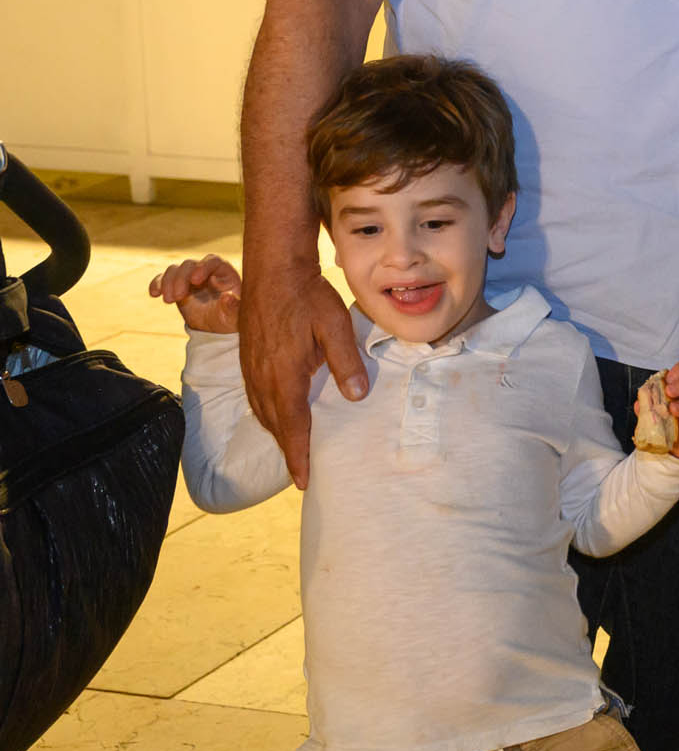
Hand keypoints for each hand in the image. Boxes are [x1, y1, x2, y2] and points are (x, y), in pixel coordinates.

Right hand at [149, 256, 243, 334]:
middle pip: (190, 264)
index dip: (203, 267)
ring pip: (175, 269)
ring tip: (169, 301)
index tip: (195, 280)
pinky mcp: (177, 285)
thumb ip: (234, 307)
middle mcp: (206, 271)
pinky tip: (154, 294)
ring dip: (168, 282)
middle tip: (177, 298)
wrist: (217, 327)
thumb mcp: (235, 316)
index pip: (213, 261)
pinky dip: (157, 284)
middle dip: (181, 279)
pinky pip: (163, 279)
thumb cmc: (231, 318)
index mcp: (225, 273)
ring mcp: (190, 277)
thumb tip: (227, 297)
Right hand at [239, 257, 368, 488]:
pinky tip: (276, 415)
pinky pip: (255, 396)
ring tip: (291, 450)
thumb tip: (357, 396)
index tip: (303, 481)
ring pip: (263, 412)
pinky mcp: (248, 357)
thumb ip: (346, 362)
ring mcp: (251, 368)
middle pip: (276, 425)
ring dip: (277, 433)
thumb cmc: (307, 296)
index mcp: (284, 376)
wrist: (273, 269)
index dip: (298, 455)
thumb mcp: (336, 326)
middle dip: (288, 451)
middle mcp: (262, 377)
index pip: (293, 426)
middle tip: (301, 475)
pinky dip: (266, 414)